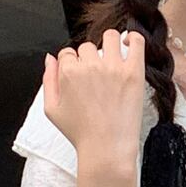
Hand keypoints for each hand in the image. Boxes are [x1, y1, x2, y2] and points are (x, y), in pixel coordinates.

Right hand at [42, 28, 145, 179]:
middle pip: (88, 47)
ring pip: (110, 37)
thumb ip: (48, 80)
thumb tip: (50, 58)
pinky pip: (137, 42)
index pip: (68, 53)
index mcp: (68, 72)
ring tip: (114, 58)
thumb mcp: (52, 109)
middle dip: (91, 58)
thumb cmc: (81, 133)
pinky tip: (131, 43)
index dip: (73, 64)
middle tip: (99, 77)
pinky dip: (134, 38)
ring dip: (110, 43)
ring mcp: (113, 67)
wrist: (106, 149)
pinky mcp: (134, 72)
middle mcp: (89, 66)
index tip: (82, 76)